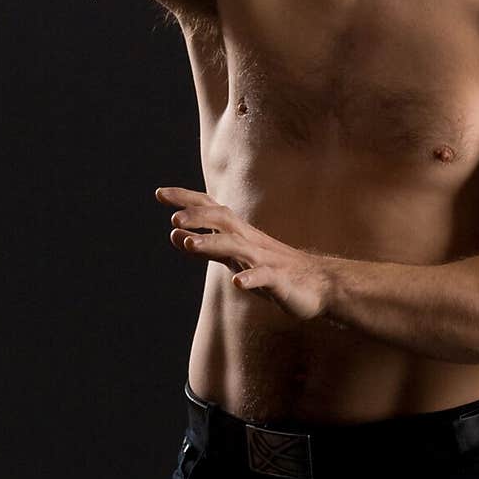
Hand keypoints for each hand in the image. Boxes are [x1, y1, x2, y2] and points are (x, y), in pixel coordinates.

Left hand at [156, 186, 331, 321]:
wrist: (319, 285)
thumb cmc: (272, 270)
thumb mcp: (234, 257)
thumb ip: (206, 246)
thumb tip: (175, 234)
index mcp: (239, 233)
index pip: (210, 209)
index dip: (186, 200)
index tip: (159, 193)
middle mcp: (250, 240)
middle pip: (222, 220)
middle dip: (198, 216)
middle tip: (173, 218)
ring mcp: (264, 259)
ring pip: (237, 247)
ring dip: (213, 244)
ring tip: (189, 244)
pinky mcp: (279, 280)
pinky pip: (264, 278)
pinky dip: (250, 279)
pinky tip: (238, 284)